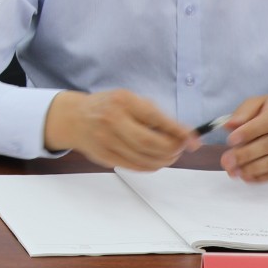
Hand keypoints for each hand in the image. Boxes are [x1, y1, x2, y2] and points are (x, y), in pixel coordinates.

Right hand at [42, 90, 193, 170]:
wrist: (74, 118)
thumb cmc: (108, 106)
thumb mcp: (129, 100)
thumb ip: (154, 115)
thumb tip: (185, 134)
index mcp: (123, 101)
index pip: (156, 119)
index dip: (178, 132)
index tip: (193, 139)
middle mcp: (113, 120)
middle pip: (151, 143)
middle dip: (172, 149)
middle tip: (180, 149)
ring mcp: (107, 140)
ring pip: (145, 159)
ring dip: (164, 160)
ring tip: (169, 155)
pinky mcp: (105, 157)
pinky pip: (135, 166)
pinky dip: (150, 166)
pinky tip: (154, 160)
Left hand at [220, 95, 267, 181]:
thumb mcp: (262, 102)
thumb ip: (244, 112)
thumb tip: (228, 125)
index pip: (265, 123)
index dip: (247, 133)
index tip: (231, 140)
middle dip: (246, 155)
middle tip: (227, 161)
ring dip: (254, 169)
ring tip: (235, 172)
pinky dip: (265, 177)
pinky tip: (249, 177)